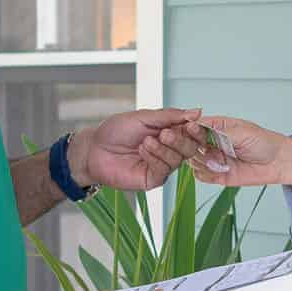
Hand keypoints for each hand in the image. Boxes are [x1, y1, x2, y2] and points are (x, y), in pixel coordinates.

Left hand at [74, 109, 205, 193]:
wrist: (95, 149)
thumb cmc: (116, 131)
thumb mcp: (144, 117)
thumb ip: (170, 115)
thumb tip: (197, 112)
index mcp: (170, 132)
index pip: (193, 133)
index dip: (197, 130)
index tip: (192, 125)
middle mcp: (169, 149)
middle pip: (190, 148)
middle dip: (180, 140)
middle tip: (165, 134)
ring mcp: (162, 165)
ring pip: (178, 159)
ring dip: (163, 149)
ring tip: (145, 141)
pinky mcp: (153, 178)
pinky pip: (164, 170)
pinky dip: (155, 158)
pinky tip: (142, 151)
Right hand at [185, 116, 291, 190]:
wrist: (279, 162)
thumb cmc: (264, 142)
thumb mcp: (242, 132)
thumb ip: (218, 132)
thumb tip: (198, 127)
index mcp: (217, 127)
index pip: (194, 126)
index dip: (189, 129)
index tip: (191, 131)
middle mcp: (212, 142)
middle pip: (189, 144)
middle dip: (192, 147)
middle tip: (206, 149)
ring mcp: (214, 159)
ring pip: (193, 161)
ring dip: (202, 162)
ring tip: (219, 161)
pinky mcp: (218, 175)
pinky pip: (201, 176)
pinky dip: (206, 174)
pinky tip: (219, 170)